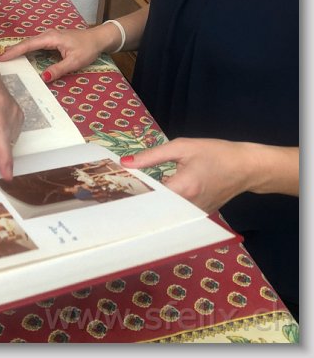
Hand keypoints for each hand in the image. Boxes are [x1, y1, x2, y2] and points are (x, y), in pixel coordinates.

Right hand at [0, 28, 106, 81]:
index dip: (14, 51)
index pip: (28, 45)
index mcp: (50, 38)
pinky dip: (26, 50)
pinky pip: (35, 44)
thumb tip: (43, 78)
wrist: (98, 38)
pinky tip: (21, 56)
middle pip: (26, 43)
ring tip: (5, 59)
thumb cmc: (87, 49)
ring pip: (30, 43)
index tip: (1, 57)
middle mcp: (47, 35)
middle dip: (12, 51)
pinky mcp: (52, 39)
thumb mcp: (74, 62)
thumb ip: (58, 69)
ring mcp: (49, 36)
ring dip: (18, 50)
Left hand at [121, 137, 255, 214]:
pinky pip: (177, 213)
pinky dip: (165, 205)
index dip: (132, 190)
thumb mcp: (182, 147)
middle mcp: (188, 207)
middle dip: (139, 199)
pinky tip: (155, 196)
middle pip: (155, 208)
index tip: (118, 184)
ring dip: (151, 203)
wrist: (245, 167)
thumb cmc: (215, 153)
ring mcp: (195, 215)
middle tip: (121, 190)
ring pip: (165, 212)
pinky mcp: (199, 216)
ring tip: (134, 193)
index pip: (149, 196)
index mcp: (183, 188)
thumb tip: (126, 163)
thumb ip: (152, 156)